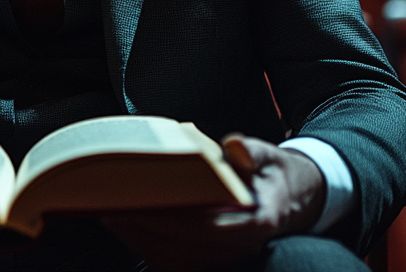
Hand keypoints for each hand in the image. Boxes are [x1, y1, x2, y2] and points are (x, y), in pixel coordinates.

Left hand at [103, 134, 326, 271]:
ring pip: (177, 263)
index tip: (140, 208)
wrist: (294, 200)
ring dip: (142, 243)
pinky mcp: (214, 262)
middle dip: (145, 232)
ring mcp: (228, 260)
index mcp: (257, 222)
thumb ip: (250, 152)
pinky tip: (130, 231)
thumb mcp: (268, 156)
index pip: (209, 229)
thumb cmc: (273, 174)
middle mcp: (242, 249)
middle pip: (185, 250)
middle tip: (112, 209)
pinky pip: (178, 265)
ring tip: (113, 218)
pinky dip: (151, 250)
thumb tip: (234, 145)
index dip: (172, 222)